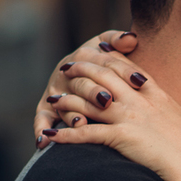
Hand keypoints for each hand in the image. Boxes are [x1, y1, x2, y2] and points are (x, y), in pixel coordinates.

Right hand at [34, 29, 138, 144]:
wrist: (87, 74)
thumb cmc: (103, 63)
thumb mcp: (109, 49)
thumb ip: (118, 41)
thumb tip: (131, 38)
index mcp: (84, 55)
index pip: (104, 61)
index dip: (122, 71)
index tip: (139, 81)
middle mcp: (67, 72)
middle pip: (82, 82)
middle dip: (94, 92)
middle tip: (107, 101)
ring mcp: (56, 90)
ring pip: (63, 103)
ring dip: (71, 113)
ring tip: (81, 123)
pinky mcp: (46, 108)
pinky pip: (42, 119)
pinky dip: (41, 130)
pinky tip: (44, 142)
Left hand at [38, 58, 180, 180]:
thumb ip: (167, 109)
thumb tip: (166, 108)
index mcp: (155, 94)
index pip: (127, 67)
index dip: (108, 57)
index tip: (95, 51)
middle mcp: (139, 101)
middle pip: (104, 76)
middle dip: (83, 69)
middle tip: (67, 66)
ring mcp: (129, 117)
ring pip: (90, 101)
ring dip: (69, 99)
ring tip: (54, 100)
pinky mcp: (122, 137)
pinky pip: (87, 133)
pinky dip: (67, 134)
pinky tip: (52, 135)